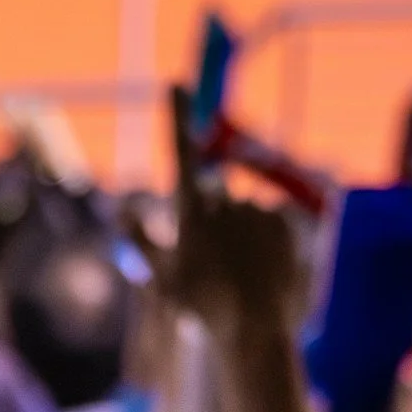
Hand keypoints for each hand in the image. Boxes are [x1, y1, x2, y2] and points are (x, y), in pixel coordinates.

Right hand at [130, 85, 306, 346]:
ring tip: (243, 274)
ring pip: (246, 211)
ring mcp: (256, 210)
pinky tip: (267, 268)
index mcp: (190, 211)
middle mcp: (224, 201)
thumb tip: (126, 207)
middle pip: (216, 197)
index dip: (176, 115)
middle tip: (216, 264)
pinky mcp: (286, 221)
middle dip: (216, 219)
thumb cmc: (201, 309)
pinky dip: (271, 238)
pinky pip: (274, 220)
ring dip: (244, 233)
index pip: (180, 153)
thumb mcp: (162, 278)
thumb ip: (143, 238)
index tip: (176, 80)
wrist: (255, 331)